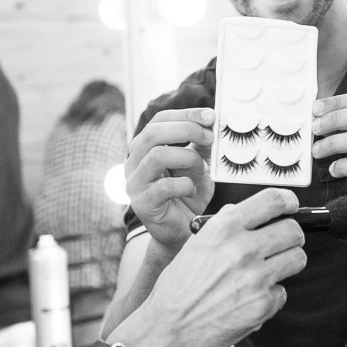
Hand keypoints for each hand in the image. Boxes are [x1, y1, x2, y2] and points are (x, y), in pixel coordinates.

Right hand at [108, 188, 306, 346]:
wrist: (170, 327)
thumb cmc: (178, 288)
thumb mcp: (195, 244)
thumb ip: (223, 225)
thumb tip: (243, 211)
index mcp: (224, 229)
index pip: (271, 200)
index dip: (288, 200)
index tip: (291, 205)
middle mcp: (242, 249)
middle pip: (293, 230)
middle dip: (292, 236)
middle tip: (283, 242)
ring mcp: (256, 278)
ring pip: (297, 258)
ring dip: (288, 262)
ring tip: (270, 269)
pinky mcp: (263, 304)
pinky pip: (283, 292)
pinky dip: (271, 295)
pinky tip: (251, 297)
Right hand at [125, 108, 215, 252]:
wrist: (181, 232)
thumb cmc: (188, 195)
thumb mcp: (198, 164)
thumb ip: (201, 145)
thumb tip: (212, 122)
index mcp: (144, 148)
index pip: (159, 120)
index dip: (185, 114)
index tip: (210, 115)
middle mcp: (134, 162)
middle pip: (153, 133)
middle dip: (186, 129)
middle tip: (210, 136)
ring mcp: (134, 183)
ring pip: (157, 156)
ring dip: (187, 158)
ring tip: (201, 169)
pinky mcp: (142, 204)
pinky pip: (164, 187)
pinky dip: (185, 185)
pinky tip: (192, 190)